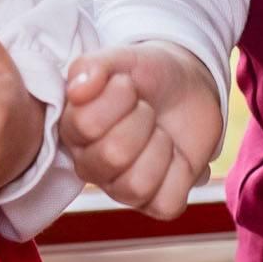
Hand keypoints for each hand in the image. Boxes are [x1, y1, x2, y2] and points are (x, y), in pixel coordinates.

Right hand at [60, 41, 221, 219]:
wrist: (189, 85)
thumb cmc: (147, 74)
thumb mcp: (121, 58)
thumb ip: (92, 66)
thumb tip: (77, 90)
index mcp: (74, 129)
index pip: (85, 124)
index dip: (117, 98)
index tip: (128, 85)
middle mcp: (91, 164)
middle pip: (112, 155)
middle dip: (142, 120)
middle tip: (147, 109)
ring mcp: (121, 188)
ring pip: (136, 185)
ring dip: (160, 147)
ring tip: (160, 132)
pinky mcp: (156, 203)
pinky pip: (166, 202)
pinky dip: (180, 173)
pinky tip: (175, 155)